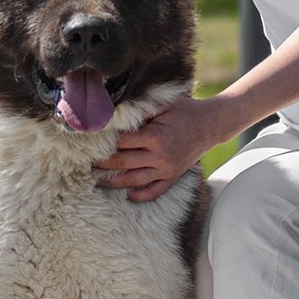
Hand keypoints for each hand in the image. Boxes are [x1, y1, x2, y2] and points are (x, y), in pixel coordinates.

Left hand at [94, 95, 221, 202]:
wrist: (210, 124)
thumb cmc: (185, 110)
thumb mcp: (164, 104)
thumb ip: (141, 109)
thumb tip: (116, 110)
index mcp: (154, 137)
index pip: (121, 142)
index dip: (105, 143)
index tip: (91, 143)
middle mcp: (159, 156)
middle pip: (123, 162)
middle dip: (103, 164)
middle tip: (87, 164)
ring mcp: (166, 169)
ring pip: (134, 180)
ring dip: (115, 182)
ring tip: (99, 181)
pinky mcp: (173, 176)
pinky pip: (154, 191)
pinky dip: (140, 195)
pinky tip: (128, 195)